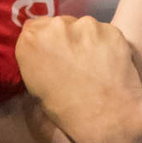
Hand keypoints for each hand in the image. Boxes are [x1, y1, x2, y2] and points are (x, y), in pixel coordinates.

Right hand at [15, 14, 141, 142]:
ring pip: (83, 27)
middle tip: (74, 61)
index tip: (52, 54)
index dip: (43, 41)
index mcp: (30, 41)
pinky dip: (105, 44)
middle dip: (64, 38)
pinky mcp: (111, 29)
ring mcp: (86, 25)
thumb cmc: (68, 111)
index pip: (32, 27)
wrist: (109, 118)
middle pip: (58, 24)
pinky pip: (104, 33)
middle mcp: (56, 26)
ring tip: (93, 65)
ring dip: (85, 40)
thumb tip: (44, 50)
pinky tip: (108, 64)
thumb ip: (36, 59)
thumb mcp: (35, 87)